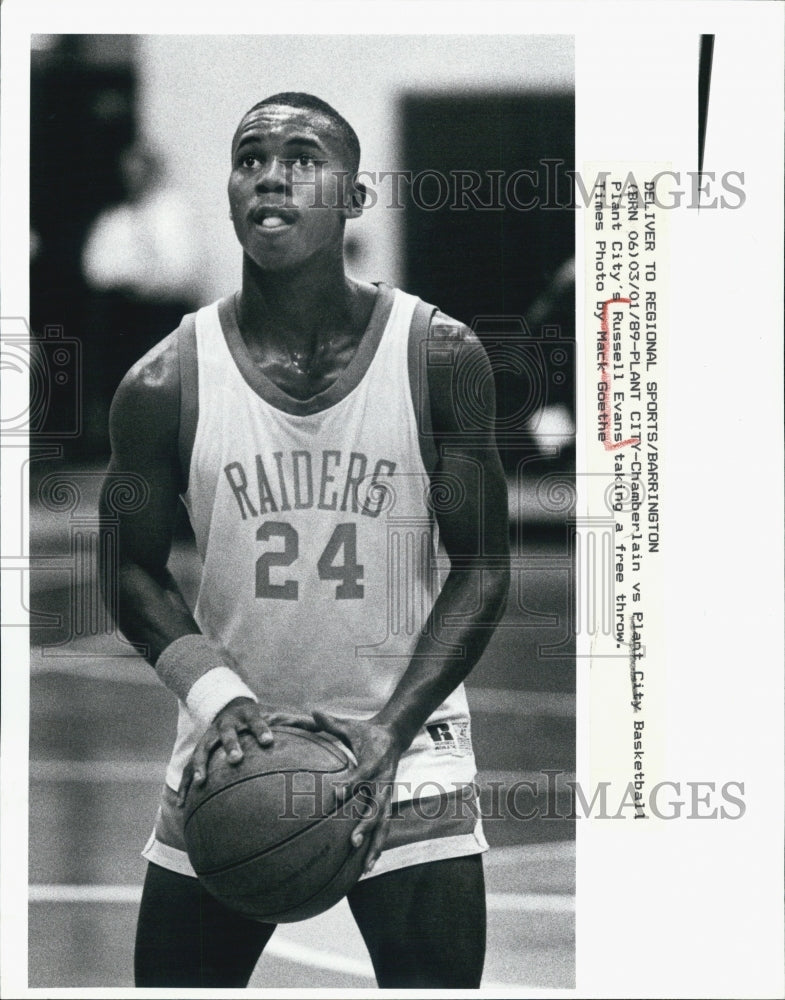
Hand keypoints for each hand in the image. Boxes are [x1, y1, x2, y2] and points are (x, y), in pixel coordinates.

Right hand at [177, 697, 317, 805]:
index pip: (258, 722)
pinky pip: (189, 769)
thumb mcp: (275, 714)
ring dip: (201, 766)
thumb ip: (297, 723)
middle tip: (236, 759)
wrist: (227, 704)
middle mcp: (227, 726)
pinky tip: (182, 805)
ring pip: (203, 750)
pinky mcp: (200, 750)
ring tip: (201, 783)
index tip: (269, 741)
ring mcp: (210, 737)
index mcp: (248, 717)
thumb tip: (324, 727)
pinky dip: (185, 785)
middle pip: (228, 735)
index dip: (262, 730)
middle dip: (231, 746)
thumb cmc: (257, 716)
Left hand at [312, 710, 403, 873]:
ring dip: (375, 846)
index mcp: (374, 762)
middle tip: (352, 841)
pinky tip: (367, 867)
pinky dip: (377, 847)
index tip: (336, 794)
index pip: (362, 775)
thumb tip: (313, 711)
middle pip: (377, 807)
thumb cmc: (366, 732)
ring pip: (383, 825)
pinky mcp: (387, 804)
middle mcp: (383, 782)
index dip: (351, 784)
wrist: (394, 736)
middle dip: (366, 825)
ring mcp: (387, 796)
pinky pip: (383, 828)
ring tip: (366, 868)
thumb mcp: (350, 726)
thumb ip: (331, 723)